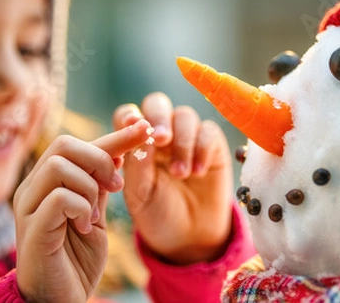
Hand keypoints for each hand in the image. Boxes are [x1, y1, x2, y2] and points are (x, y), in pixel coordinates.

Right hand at [13, 119, 151, 301]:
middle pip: (64, 145)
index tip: (144, 128)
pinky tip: (84, 227)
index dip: (115, 136)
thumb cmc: (76, 259)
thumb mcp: (95, 215)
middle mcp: (33, 189)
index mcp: (48, 183)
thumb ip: (99, 186)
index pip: (80, 146)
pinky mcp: (31, 229)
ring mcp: (28, 207)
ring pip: (59, 166)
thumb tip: (117, 153)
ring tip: (95, 214)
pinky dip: (81, 208)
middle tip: (114, 187)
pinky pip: (59, 198)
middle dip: (100, 159)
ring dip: (89, 186)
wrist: (61, 300)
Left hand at [114, 92, 233, 264]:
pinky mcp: (211, 144)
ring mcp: (186, 137)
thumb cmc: (157, 212)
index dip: (129, 117)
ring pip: (184, 115)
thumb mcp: (140, 195)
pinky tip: (198, 172)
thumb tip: (141, 132)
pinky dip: (203, 148)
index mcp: (135, 142)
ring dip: (182, 142)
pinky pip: (209, 131)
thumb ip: (138, 164)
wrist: (189, 235)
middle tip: (163, 138)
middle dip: (159, 117)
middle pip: (157, 104)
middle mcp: (160, 134)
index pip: (128, 116)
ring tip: (180, 174)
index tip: (132, 125)